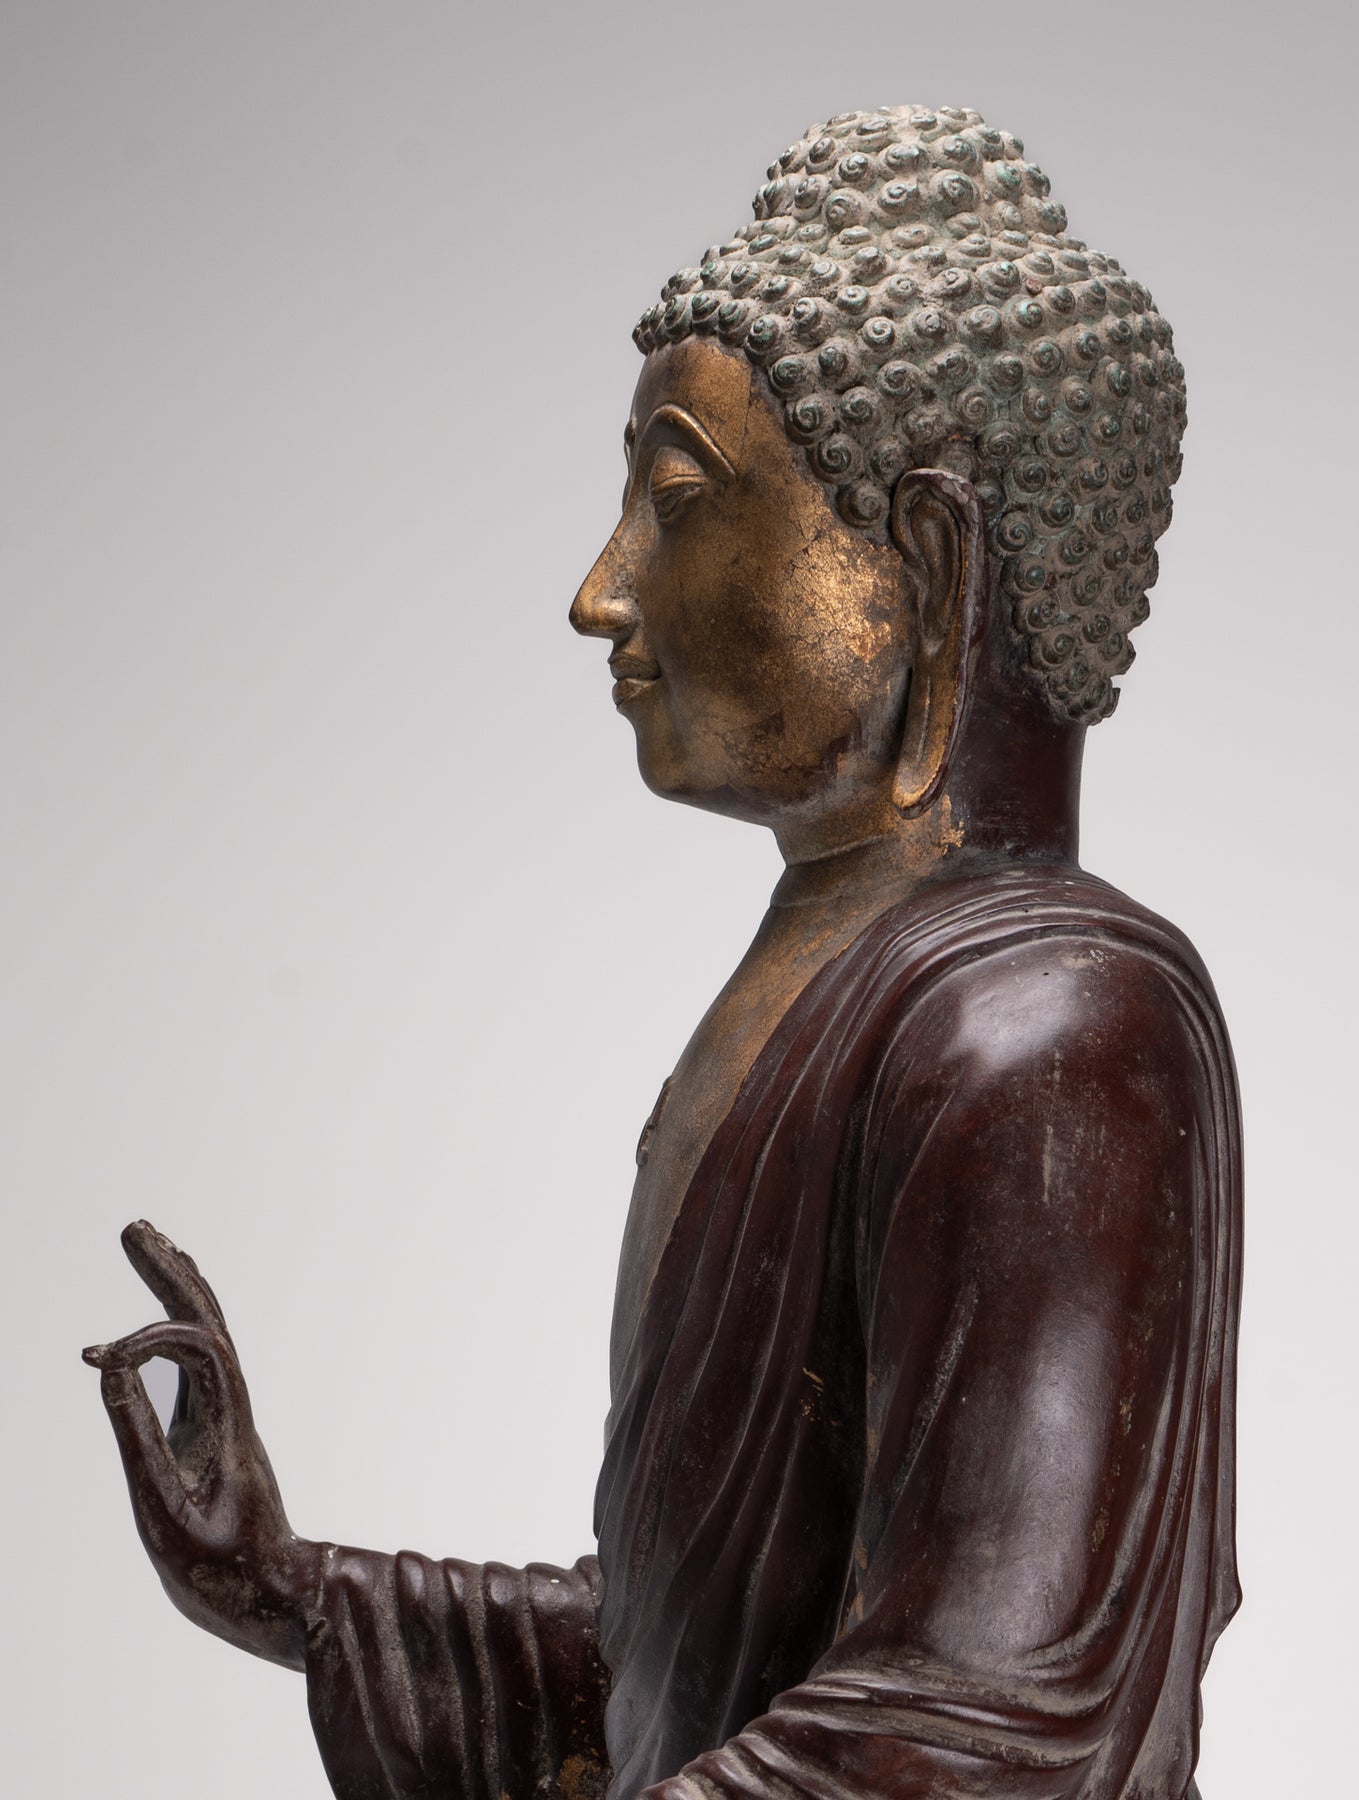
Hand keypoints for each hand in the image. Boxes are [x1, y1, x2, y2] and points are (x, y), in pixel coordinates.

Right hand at [84, 1220, 320, 1669]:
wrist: (271, 1597)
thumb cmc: (219, 1567)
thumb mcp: (166, 1512)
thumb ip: (139, 1441)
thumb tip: (112, 1369)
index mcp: (227, 1422)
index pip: (198, 1346)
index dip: (148, 1338)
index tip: (93, 1356)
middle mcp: (232, 1406)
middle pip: (209, 1319)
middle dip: (171, 1271)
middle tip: (135, 1226)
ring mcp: (225, 1414)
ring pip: (208, 1333)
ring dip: (177, 1287)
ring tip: (149, 1243)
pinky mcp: (214, 1428)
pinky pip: (199, 1361)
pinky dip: (178, 1326)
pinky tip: (160, 1319)